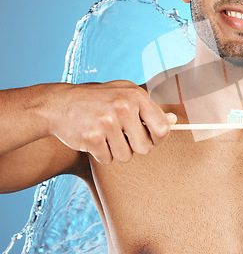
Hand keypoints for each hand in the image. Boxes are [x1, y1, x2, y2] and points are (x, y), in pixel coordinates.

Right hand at [48, 80, 175, 163]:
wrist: (59, 103)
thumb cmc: (99, 99)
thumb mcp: (125, 94)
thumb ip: (148, 108)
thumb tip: (173, 120)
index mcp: (136, 96)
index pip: (162, 128)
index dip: (159, 138)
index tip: (151, 138)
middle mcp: (123, 107)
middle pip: (145, 148)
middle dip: (135, 147)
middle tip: (123, 137)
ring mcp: (106, 122)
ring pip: (126, 156)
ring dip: (117, 152)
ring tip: (107, 136)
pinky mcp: (91, 137)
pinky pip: (107, 159)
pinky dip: (101, 155)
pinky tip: (94, 140)